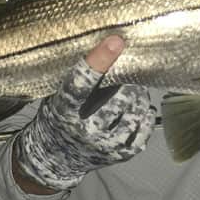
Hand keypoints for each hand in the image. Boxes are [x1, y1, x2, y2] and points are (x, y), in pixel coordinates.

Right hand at [12, 35, 154, 191]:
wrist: (55, 158)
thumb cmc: (59, 118)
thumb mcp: (57, 96)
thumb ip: (78, 79)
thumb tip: (108, 48)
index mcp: (64, 110)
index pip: (81, 83)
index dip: (99, 61)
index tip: (116, 41)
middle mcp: (85, 129)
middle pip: (120, 97)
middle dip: (128, 82)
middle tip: (127, 74)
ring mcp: (105, 144)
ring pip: (135, 111)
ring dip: (138, 97)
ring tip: (131, 93)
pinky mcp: (121, 154)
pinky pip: (144, 129)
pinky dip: (144, 115)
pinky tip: (138, 110)